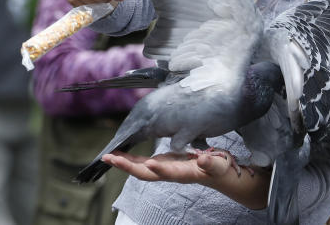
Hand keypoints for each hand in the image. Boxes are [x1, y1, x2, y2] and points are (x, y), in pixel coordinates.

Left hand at [102, 150, 269, 209]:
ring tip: (109, 156)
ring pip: (141, 169)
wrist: (219, 176)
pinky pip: (143, 163)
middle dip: (127, 167)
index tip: (149, 163)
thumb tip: (203, 159)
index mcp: (184, 173)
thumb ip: (212, 163)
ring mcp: (165, 169)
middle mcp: (171, 173)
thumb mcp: (220, 166)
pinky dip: (131, 159)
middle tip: (110, 158)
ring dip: (124, 163)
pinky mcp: (163, 164)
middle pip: (146, 173)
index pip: (169, 172)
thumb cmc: (220, 170)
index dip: (159, 169)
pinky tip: (121, 153)